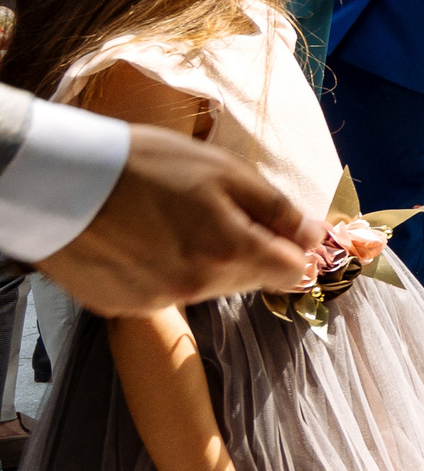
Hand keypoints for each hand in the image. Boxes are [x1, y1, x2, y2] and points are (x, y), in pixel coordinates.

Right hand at [39, 126, 323, 314]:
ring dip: (206, 260)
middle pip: (250, 279)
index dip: (294, 248)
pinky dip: (165, 270)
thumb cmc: (148, 165)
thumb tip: (314, 236)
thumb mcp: (226, 171)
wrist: (62, 180)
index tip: (286, 230)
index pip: (291, 272)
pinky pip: (165, 292)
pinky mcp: (122, 306)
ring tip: (174, 219)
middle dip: (248, 249)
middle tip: (217, 210)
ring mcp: (156, 301)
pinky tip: (145, 239)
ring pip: (208, 286)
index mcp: (227, 252)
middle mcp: (195, 287)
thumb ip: (276, 209)